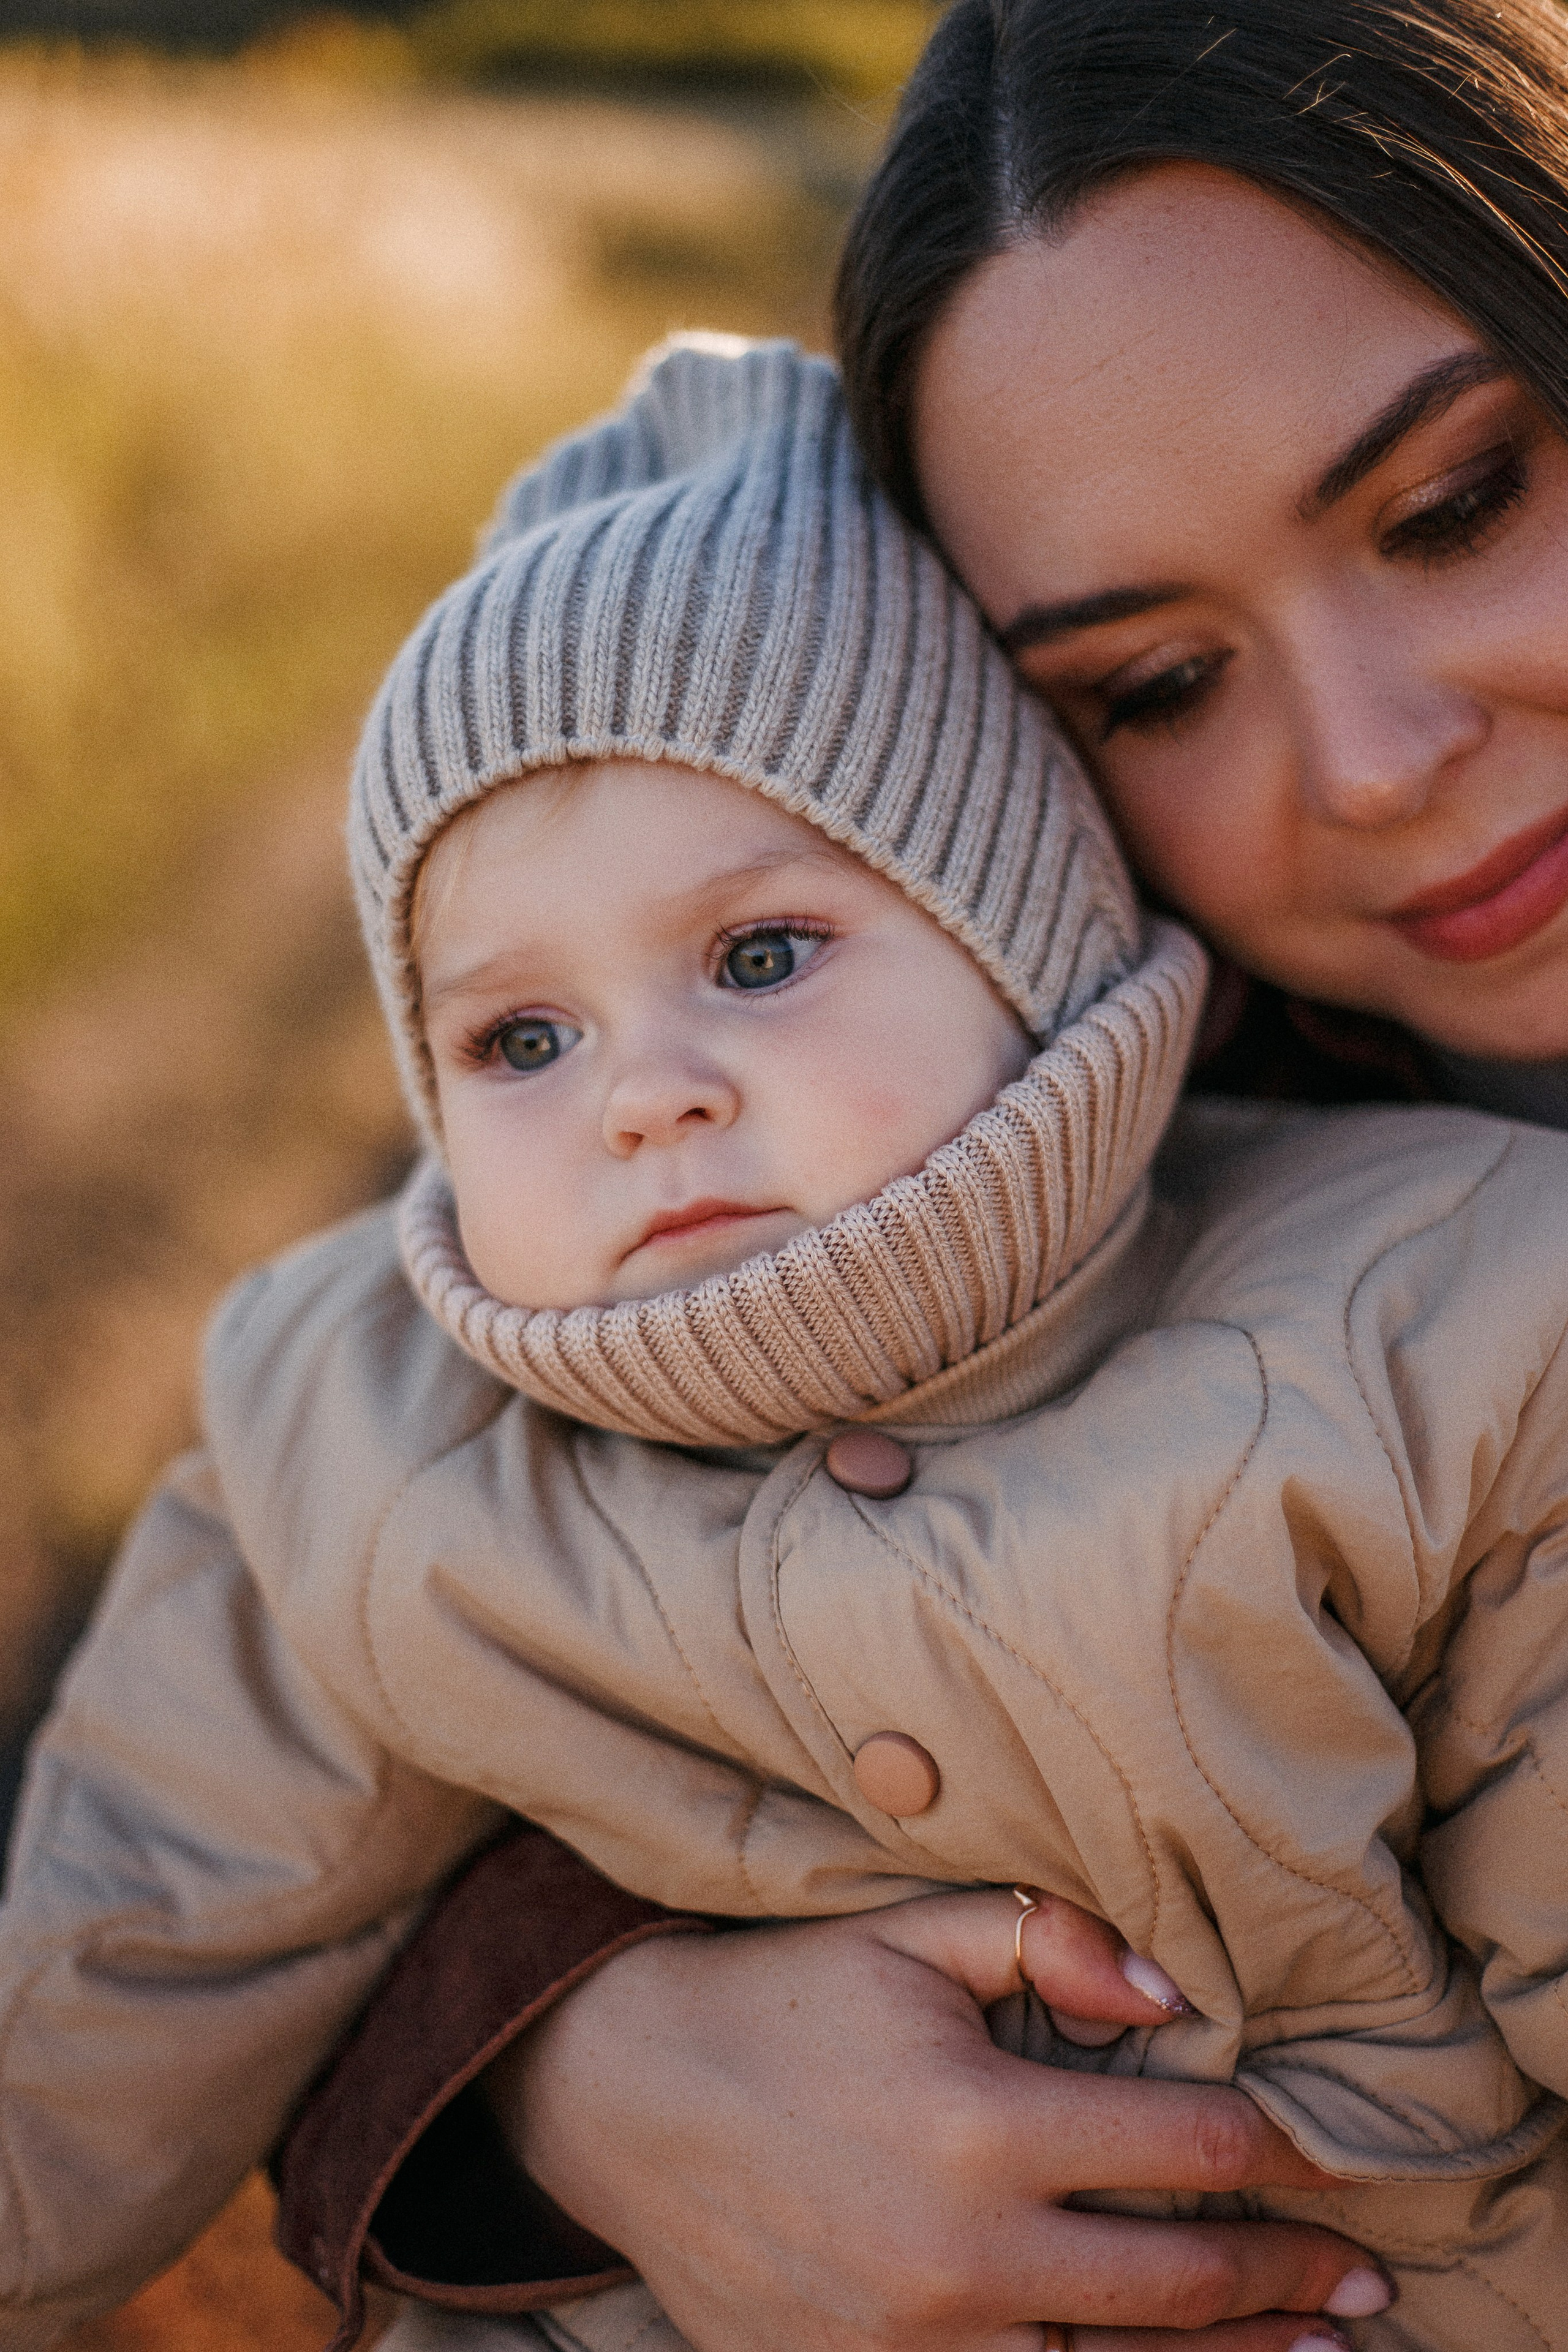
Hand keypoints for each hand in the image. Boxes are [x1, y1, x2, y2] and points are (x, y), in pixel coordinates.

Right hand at [487, 1890, 1389, 2351]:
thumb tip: (1174, 1995)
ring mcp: (911, 2341)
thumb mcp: (910, 1936)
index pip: (1183, 2149)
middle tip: (1362, 2278)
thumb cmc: (782, 2001)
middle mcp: (958, 2253)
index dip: (1279, 2151)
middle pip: (1175, 2286)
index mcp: (977, 2123)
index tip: (1329, 2155)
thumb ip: (1049, 1944)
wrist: (626, 2097)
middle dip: (1286, 2279)